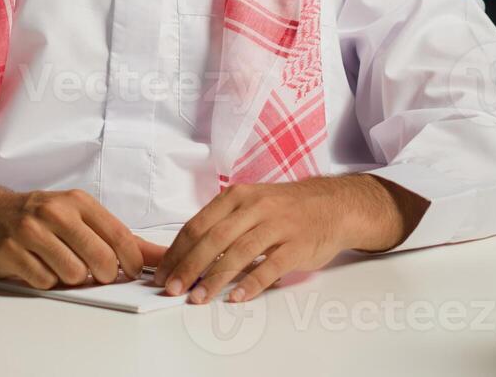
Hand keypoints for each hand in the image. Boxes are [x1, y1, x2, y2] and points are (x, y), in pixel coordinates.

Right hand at [0, 180, 158, 288]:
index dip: (132, 262)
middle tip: (98, 275)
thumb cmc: (33, 216)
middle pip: (101, 258)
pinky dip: (46, 282)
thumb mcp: (75, 215)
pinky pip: (45, 282)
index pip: (119, 236)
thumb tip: (156, 255)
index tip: (132, 273)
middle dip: (105, 275)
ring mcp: (31, 232)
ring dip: (72, 279)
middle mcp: (54, 212)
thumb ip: (114, 236)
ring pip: (74, 274)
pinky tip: (38, 268)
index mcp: (76, 201)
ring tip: (62, 267)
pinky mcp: (11, 252)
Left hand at [152, 175, 426, 304]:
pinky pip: (269, 267)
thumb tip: (187, 254)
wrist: (333, 204)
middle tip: (172, 288)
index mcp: (237, 196)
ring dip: (214, 279)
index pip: (197, 225)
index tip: (163, 272)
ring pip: (238, 254)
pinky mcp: (296, 245)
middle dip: (188, 267)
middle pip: (212, 240)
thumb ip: (223, 223)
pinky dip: (251, 283)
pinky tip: (237, 297)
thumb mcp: (251, 202)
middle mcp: (255, 208)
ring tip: (198, 298)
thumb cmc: (285, 207)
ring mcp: (277, 226)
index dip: (177, 251)